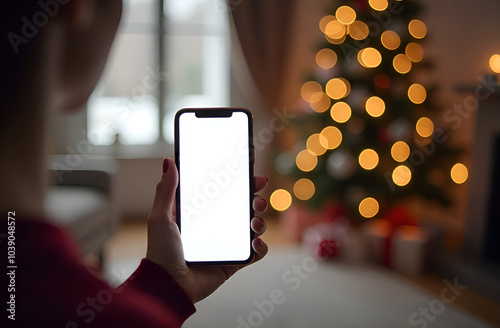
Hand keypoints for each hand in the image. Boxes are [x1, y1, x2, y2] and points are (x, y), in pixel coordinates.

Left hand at [146, 158, 267, 302]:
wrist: (169, 286)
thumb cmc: (160, 253)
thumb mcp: (160, 218)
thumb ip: (166, 190)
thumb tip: (169, 162)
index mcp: (200, 214)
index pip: (223, 192)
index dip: (237, 180)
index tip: (248, 169)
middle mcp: (216, 227)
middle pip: (242, 206)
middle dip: (254, 196)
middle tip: (257, 192)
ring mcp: (227, 244)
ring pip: (253, 226)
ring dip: (260, 220)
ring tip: (255, 220)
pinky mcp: (234, 262)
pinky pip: (255, 253)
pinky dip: (261, 247)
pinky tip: (255, 242)